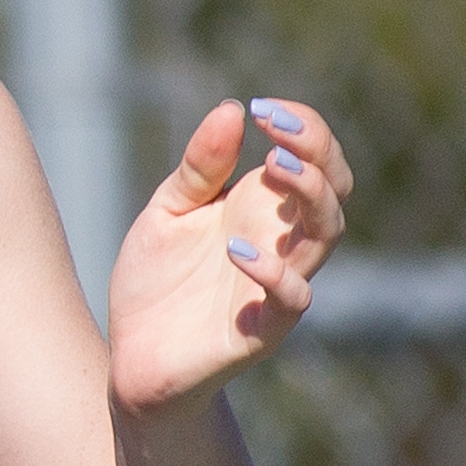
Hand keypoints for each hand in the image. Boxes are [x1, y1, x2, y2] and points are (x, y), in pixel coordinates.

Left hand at [107, 96, 351, 418]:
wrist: (132, 358)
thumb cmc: (157, 283)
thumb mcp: (169, 212)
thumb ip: (200, 168)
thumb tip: (230, 108)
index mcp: (261, 210)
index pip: (313, 161)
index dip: (304, 129)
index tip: (264, 107)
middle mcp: (281, 244)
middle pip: (333, 193)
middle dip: (318, 155)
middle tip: (277, 132)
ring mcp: (277, 286)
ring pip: (325, 239)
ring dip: (309, 199)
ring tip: (274, 167)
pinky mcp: (262, 330)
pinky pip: (292, 300)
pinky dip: (274, 273)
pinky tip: (239, 248)